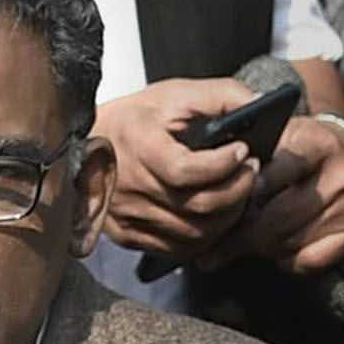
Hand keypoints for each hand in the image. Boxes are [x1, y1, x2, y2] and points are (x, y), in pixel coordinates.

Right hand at [99, 78, 277, 263]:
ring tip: (238, 192)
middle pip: (199, 207)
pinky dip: (206, 236)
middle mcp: (131, 187)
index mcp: (139, 146)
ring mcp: (128, 217)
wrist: (84, 144)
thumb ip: (221, 95)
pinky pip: (179, 249)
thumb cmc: (133, 119)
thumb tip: (260, 103)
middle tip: (251, 172)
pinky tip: (214, 214)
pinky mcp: (129, 236)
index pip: (187, 171)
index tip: (243, 151)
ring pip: (195, 234)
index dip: (224, 165)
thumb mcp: (174, 94)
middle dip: (239, 191)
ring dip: (228, 217)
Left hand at [231, 114, 343, 274]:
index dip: (251, 188)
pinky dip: (285, 258)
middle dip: (243, 230)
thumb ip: (249, 159)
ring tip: (241, 241)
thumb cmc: (300, 149)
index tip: (227, 202)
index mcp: (318, 142)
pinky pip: (308, 261)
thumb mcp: (278, 138)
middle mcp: (341, 174)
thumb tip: (208, 190)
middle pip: (280, 215)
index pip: (282, 169)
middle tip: (217, 238)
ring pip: (288, 241)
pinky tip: (275, 248)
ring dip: (259, 246)